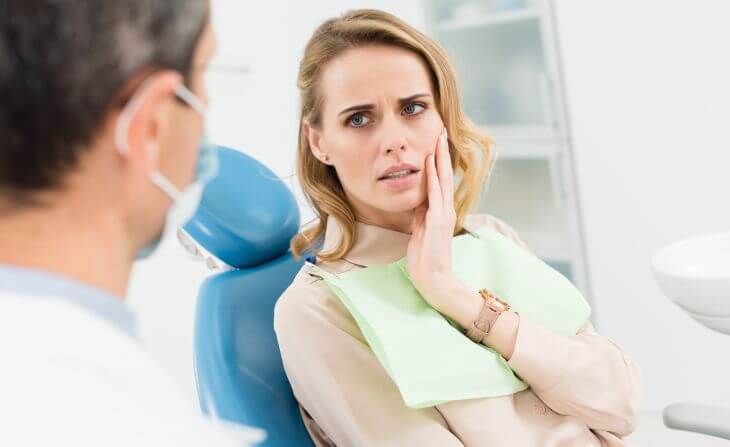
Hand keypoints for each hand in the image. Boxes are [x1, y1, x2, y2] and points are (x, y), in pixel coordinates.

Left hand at [406, 128, 469, 315]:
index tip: (435, 143)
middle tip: (441, 131)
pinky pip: (435, 195)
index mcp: (440, 211)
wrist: (434, 278)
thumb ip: (421, 214)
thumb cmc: (425, 258)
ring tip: (438, 139)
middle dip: (441, 153)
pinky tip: (431, 164)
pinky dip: (433, 178)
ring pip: (442, 180)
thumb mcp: (420, 230)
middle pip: (444, 175)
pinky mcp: (438, 222)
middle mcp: (445, 210)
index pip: (440, 181)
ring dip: (439, 159)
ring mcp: (443, 215)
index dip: (437, 161)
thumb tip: (418, 200)